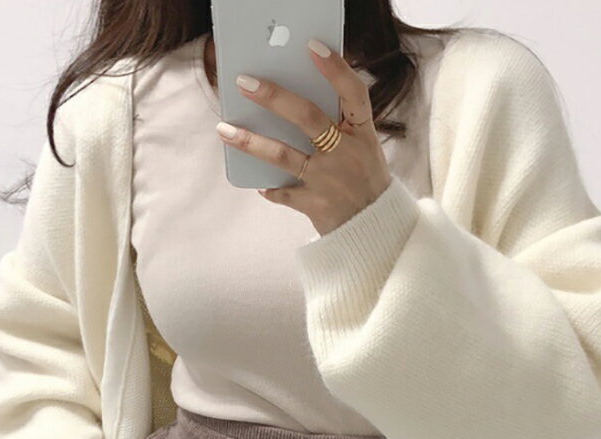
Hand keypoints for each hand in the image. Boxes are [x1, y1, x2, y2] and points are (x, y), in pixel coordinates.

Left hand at [215, 38, 392, 235]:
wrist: (376, 229)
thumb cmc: (365, 179)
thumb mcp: (364, 148)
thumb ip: (338, 126)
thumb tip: (291, 101)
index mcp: (363, 134)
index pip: (354, 94)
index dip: (336, 70)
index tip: (312, 47)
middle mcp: (346, 153)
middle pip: (308, 118)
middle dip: (275, 98)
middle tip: (245, 83)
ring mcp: (328, 180)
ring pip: (284, 155)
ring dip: (251, 142)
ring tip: (224, 129)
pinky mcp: (314, 204)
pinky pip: (284, 192)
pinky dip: (270, 188)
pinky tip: (258, 183)